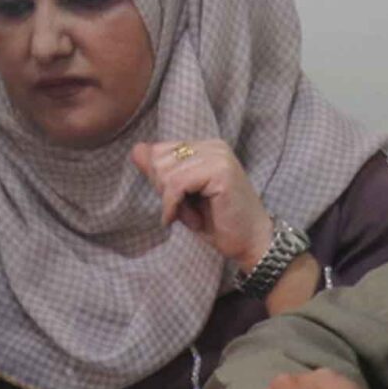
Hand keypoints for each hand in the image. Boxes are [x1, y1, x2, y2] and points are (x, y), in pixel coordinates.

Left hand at [130, 139, 274, 267]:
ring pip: (167, 172)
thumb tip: (136, 149)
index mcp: (206, 147)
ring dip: (170, 200)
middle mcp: (214, 146)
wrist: (251, 242)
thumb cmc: (218, 223)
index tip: (173, 202)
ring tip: (189, 214)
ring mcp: (219, 156)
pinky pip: (177, 183)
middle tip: (182, 210)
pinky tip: (177, 219)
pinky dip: (171, 205)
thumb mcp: (181, 196)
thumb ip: (160, 173)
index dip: (158, 180)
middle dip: (163, 189)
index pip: (159, 151)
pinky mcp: (221, 172)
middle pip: (159, 159)